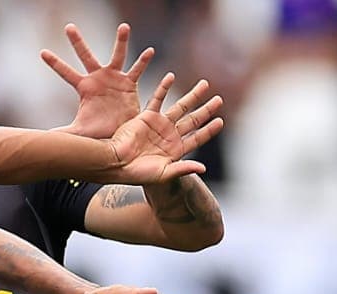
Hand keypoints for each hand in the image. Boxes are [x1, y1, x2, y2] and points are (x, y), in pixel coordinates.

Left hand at [43, 23, 155, 139]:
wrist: (121, 135)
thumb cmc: (99, 131)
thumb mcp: (81, 132)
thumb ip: (65, 133)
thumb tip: (46, 139)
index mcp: (84, 87)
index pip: (66, 73)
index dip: (55, 63)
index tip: (42, 52)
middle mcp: (98, 78)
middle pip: (86, 56)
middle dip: (77, 42)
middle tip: (68, 27)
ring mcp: (114, 78)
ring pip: (117, 56)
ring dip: (121, 42)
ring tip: (124, 27)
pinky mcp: (129, 83)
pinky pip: (137, 70)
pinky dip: (143, 61)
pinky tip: (149, 51)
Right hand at [104, 74, 223, 186]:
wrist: (116, 163)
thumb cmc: (137, 173)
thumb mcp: (163, 174)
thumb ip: (183, 169)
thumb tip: (203, 168)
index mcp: (176, 150)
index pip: (197, 138)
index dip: (209, 130)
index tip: (220, 121)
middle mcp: (169, 136)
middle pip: (193, 120)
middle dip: (206, 109)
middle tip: (219, 99)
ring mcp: (159, 124)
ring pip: (180, 107)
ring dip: (193, 96)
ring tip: (205, 84)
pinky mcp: (146, 116)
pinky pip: (157, 98)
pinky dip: (164, 87)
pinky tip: (172, 77)